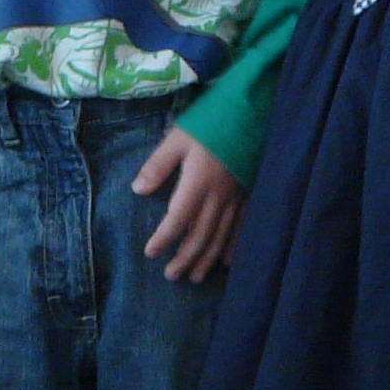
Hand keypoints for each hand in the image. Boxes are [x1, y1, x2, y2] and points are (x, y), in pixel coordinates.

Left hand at [135, 126, 242, 279]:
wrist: (251, 111)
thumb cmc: (210, 123)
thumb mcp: (178, 138)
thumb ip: (158, 165)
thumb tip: (138, 190)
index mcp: (198, 183)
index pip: (178, 219)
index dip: (164, 239)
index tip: (150, 253)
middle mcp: (218, 196)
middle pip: (201, 235)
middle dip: (185, 258)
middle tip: (172, 276)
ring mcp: (236, 197)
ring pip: (221, 236)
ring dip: (207, 259)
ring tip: (195, 278)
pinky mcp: (249, 194)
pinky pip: (242, 227)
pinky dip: (234, 246)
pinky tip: (227, 262)